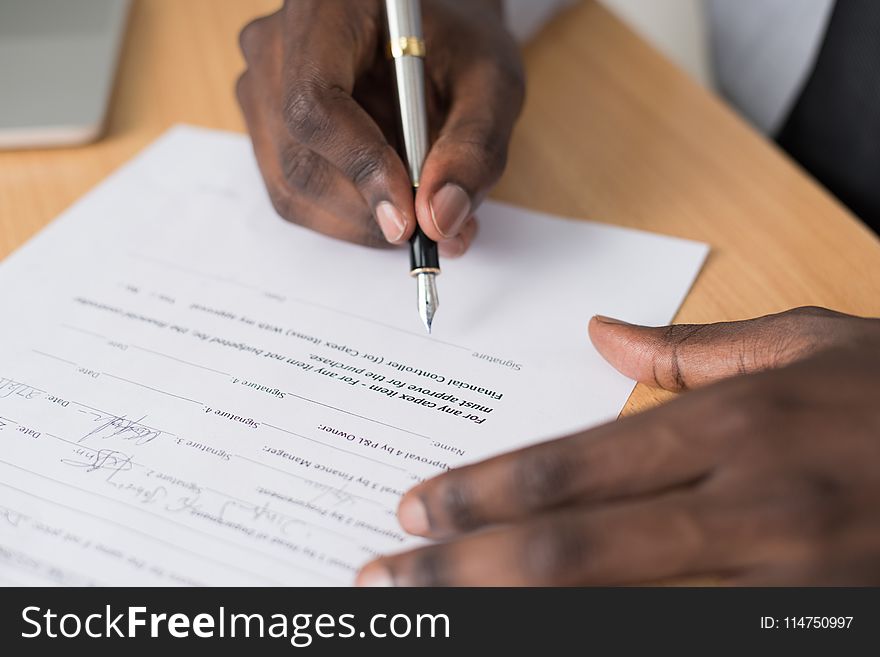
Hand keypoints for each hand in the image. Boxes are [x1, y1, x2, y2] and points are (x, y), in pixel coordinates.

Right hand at [236, 0, 523, 255]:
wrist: (431, 33)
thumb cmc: (458, 44)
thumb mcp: (492, 82)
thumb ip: (475, 147)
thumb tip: (440, 219)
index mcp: (324, 9)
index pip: (315, 104)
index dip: (361, 168)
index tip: (408, 215)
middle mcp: (275, 49)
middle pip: (301, 162)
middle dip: (370, 213)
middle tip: (434, 228)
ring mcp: (263, 91)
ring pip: (294, 190)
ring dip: (363, 222)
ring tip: (422, 209)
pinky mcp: (269, 130)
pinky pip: (296, 196)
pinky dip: (351, 216)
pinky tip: (393, 198)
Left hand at [356, 306, 879, 584]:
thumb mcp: (809, 345)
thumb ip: (694, 349)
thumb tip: (603, 335)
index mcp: (736, 426)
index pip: (572, 467)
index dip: (481, 494)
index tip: (415, 508)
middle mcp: (745, 507)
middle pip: (566, 551)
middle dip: (461, 569)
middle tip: (385, 572)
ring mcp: (776, 581)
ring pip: (606, 611)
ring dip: (505, 615)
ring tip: (429, 614)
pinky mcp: (801, 625)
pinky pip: (674, 636)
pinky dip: (592, 637)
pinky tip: (534, 634)